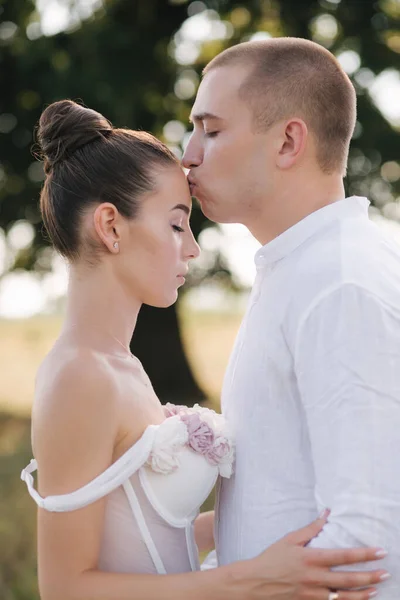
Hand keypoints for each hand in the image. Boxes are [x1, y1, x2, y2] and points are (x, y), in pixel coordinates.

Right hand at [238, 511, 387, 598]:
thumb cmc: (272, 558)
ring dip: (362, 594)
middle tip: (385, 572)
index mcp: (310, 558)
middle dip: (369, 576)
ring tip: (376, 589)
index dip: (363, 554)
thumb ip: (311, 528)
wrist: (255, 583)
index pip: (343, 556)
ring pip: (343, 596)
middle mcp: (314, 577)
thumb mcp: (290, 539)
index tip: (379, 552)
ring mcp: (312, 594)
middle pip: (348, 578)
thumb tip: (326, 513)